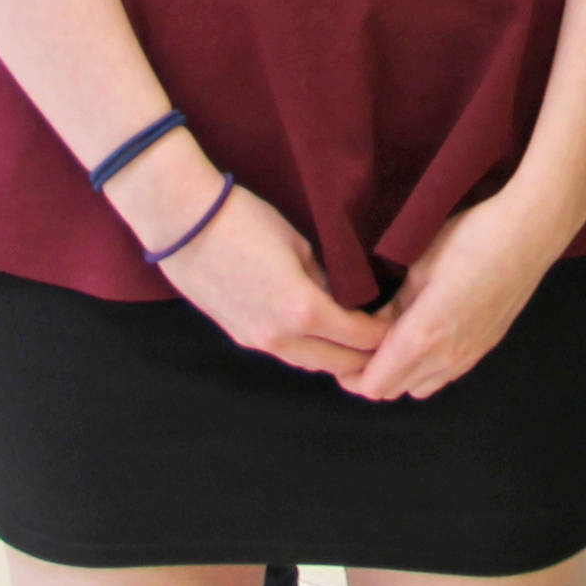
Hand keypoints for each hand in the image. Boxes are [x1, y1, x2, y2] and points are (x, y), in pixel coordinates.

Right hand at [145, 175, 386, 378]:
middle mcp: (280, 338)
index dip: (384, 336)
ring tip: (361, 346)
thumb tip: (341, 297)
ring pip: (309, 363)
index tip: (403, 328)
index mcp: (303, 311)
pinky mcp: (240, 336)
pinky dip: (310, 351)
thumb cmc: (245, 221)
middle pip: (337, 363)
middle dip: (366, 357)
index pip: (358, 338)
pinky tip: (324, 337)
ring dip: (337, 359)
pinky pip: (286, 354)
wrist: (183, 225)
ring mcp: (257, 342)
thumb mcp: (299, 244)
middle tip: (390, 344)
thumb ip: (325, 277)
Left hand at [349, 182, 574, 401]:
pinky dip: (424, 368)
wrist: (530, 233)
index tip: (341, 347)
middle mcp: (446, 359)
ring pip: (419, 387)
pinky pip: (444, 376)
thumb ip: (392, 306)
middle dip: (370, 373)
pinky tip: (424, 336)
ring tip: (390, 339)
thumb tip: (372, 328)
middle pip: (392, 391)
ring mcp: (469, 357)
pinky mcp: (485, 349)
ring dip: (399, 373)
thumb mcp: (419, 266)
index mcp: (422, 338)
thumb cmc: (470, 239)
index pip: (373, 385)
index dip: (350, 373)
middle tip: (359, 341)